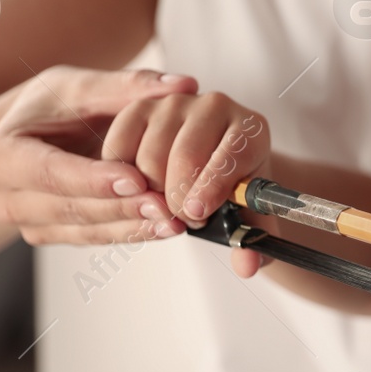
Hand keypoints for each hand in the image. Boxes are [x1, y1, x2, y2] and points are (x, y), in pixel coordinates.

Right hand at [0, 66, 198, 246]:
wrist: (33, 134)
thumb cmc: (53, 106)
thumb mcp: (82, 86)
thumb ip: (130, 85)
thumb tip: (183, 84)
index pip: (49, 172)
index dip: (93, 179)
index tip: (137, 179)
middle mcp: (6, 197)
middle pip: (70, 208)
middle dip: (121, 208)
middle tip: (167, 205)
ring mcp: (29, 222)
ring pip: (85, 231)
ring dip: (132, 227)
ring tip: (174, 221)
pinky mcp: (53, 235)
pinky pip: (95, 239)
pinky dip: (131, 232)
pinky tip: (164, 227)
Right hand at [100, 87, 271, 276]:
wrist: (209, 162)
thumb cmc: (229, 189)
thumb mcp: (246, 215)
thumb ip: (251, 241)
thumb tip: (248, 266)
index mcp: (250, 129)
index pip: (232, 154)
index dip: (212, 187)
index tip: (196, 213)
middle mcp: (214, 106)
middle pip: (185, 156)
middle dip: (178, 199)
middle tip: (183, 219)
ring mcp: (174, 104)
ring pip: (149, 157)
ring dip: (150, 194)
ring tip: (166, 206)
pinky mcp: (138, 109)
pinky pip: (119, 149)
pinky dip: (123, 179)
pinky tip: (140, 191)